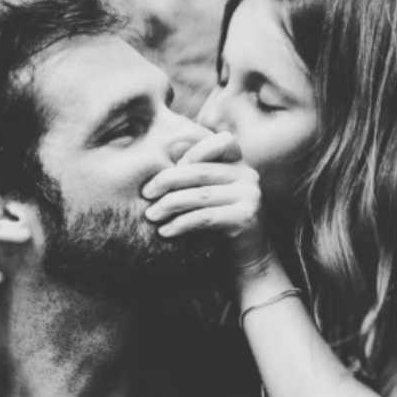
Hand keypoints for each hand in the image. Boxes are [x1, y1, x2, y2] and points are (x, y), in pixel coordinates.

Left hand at [142, 132, 272, 274]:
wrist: (247, 256)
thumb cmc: (220, 222)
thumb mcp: (209, 192)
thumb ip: (195, 173)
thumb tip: (166, 153)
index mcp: (239, 163)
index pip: (222, 141)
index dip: (194, 151)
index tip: (170, 168)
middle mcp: (248, 175)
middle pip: (201, 170)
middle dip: (168, 180)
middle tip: (146, 193)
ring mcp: (250, 196)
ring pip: (201, 195)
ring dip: (170, 204)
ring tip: (151, 214)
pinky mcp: (245, 218)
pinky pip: (205, 217)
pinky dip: (181, 223)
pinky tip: (165, 231)